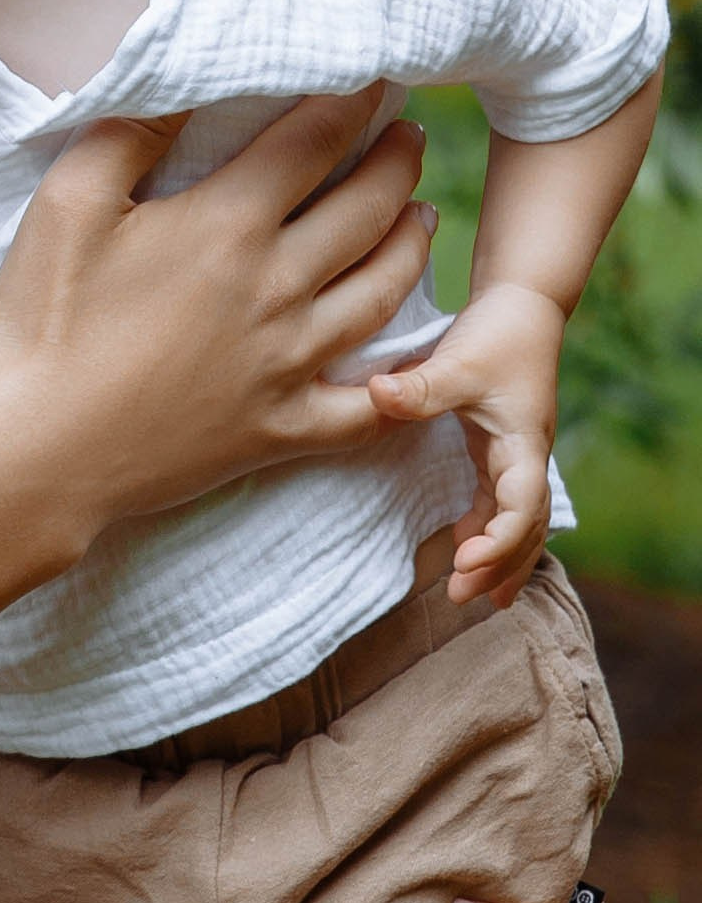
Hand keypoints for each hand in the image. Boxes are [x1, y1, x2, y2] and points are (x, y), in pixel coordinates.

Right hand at [0, 88, 433, 535]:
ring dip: (411, 248)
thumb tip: (184, 79)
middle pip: (366, 212)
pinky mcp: (282, 429)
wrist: (42, 450)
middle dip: (397, 165)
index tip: (375, 78)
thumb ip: (132, 134)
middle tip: (410, 137)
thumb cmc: (46, 320)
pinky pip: (366, 408)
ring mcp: (289, 365)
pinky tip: (413, 360)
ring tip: (421, 218)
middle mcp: (278, 290)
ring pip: (382, 296)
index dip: (352, 102)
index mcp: (229, 226)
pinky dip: (401, 382)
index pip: (313, 144)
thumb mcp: (70, 203)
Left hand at [370, 283, 562, 607]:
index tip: (466, 562)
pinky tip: (469, 551)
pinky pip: (503, 503)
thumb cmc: (498, 333)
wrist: (524, 304)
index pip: (520, 508)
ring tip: (477, 598)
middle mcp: (526, 457)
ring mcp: (516, 455)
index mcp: (524, 444)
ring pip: (519, 520)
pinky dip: (490, 531)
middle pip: (526, 526)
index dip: (498, 541)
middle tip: (462, 596)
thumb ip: (420, 386)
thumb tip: (376, 395)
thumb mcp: (459, 361)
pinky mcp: (501, 448)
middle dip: (499, 564)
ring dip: (501, 557)